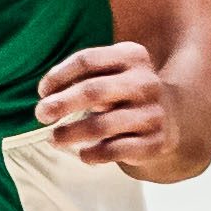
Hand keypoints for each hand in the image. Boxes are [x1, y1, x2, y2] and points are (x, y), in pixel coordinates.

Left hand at [35, 41, 184, 173]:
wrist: (169, 116)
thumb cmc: (124, 92)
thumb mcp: (111, 72)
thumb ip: (83, 77)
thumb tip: (47, 97)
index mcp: (132, 56)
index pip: (87, 60)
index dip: (58, 76)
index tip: (42, 92)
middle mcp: (145, 82)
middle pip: (94, 91)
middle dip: (61, 104)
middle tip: (41, 114)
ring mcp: (152, 113)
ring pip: (102, 125)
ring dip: (71, 133)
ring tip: (54, 139)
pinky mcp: (155, 141)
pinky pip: (117, 150)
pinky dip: (95, 154)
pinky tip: (83, 154)